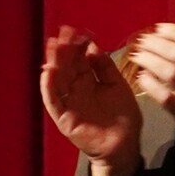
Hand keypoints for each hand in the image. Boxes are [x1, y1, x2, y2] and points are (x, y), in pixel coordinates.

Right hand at [40, 27, 143, 175]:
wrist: (126, 144)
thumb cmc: (123, 116)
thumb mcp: (117, 85)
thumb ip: (105, 67)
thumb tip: (93, 46)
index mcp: (87, 81)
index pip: (78, 59)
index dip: (76, 45)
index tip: (76, 30)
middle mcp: (75, 90)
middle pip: (66, 66)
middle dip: (64, 49)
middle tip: (63, 32)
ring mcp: (69, 103)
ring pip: (57, 80)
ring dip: (54, 62)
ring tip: (53, 46)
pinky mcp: (64, 118)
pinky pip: (54, 102)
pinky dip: (49, 87)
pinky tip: (48, 72)